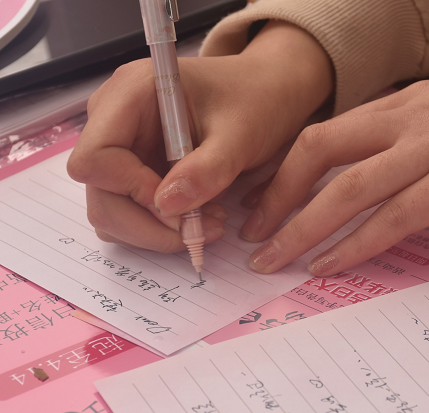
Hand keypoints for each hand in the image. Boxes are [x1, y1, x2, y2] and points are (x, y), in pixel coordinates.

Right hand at [67, 21, 332, 250]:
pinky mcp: (133, 172)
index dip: (129, 190)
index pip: (94, 158)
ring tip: (208, 223)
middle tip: (199, 232)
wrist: (263, 96)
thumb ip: (207, 169)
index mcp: (131, 94)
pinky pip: (129, 214)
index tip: (177, 206)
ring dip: (156, 231)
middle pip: (100, 193)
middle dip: (147, 223)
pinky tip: (198, 218)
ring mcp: (121, 149)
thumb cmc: (254, 103)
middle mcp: (114, 121)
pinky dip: (160, 228)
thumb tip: (166, 206)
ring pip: (110, 211)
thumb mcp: (241, 135)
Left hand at [241, 78, 428, 274]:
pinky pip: (394, 218)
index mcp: (401, 105)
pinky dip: (356, 246)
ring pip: (348, 189)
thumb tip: (364, 188)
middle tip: (252, 236)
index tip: (259, 203)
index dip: (282, 171)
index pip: (322, 135)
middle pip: (319, 153)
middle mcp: (408, 119)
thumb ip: (402, 149)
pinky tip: (329, 267)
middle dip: (277, 198)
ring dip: (303, 229)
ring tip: (272, 262)